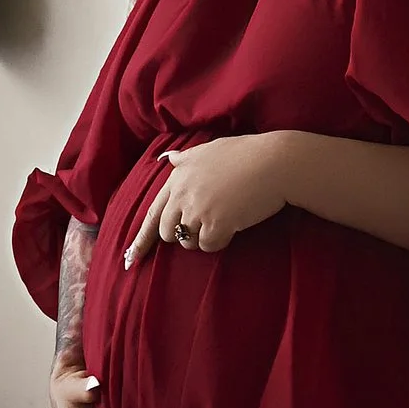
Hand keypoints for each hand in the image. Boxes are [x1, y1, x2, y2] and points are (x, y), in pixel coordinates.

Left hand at [123, 134, 293, 268]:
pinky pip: (209, 246)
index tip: (132, 257)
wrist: (275, 162)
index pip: (153, 212)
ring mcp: (197, 209)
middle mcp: (182, 193)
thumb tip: (169, 159)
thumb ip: (186, 160)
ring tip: (227, 216)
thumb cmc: (248, 154)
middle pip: (168, 232)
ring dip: (206, 236)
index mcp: (178, 176)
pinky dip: (222, 240)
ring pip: (189, 242)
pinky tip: (236, 223)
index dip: (142, 238)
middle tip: (209, 223)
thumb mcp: (210, 150)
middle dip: (185, 234)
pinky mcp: (215, 223)